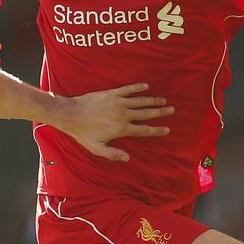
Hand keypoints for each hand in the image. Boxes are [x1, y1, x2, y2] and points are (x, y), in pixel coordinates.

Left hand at [56, 83, 173, 161]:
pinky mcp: (111, 93)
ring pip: (140, 101)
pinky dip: (137, 87)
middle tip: (172, 110)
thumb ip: (112, 154)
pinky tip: (146, 86)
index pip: (143, 129)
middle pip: (146, 113)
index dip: (156, 130)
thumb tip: (127, 158)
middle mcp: (122, 115)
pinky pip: (127, 89)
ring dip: (152, 100)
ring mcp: (117, 102)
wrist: (71, 114)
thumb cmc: (83, 133)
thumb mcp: (96, 148)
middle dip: (160, 112)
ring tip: (163, 100)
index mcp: (121, 129)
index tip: (167, 129)